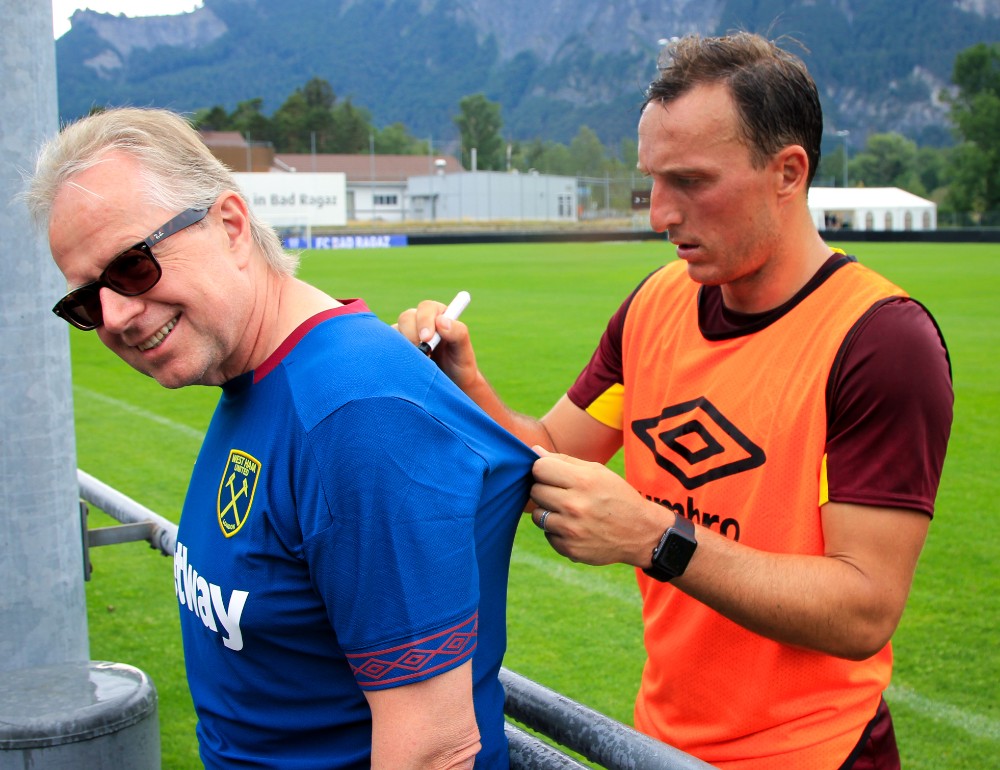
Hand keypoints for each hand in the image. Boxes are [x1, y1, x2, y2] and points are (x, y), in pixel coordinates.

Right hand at [396, 300, 478, 390]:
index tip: (427, 338)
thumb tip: (441, 321)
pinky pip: (387, 345)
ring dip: (402, 345)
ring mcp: (406, 336)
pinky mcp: (396, 349)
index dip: (425, 319)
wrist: (451, 387)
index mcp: (438, 317)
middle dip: (411, 332)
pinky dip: (392, 353)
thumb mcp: (464, 351)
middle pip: (407, 317)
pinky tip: (404, 365)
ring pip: (395, 330)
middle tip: (419, 350)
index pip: (427, 308)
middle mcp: (420, 323)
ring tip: (415, 361)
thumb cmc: (460, 367)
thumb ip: (458, 333)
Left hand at [529, 447, 665, 566]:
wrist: (641, 533)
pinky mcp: (569, 549)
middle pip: (535, 491)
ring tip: (569, 512)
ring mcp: (571, 530)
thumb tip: (534, 451)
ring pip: (537, 516)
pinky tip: (575, 528)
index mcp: (583, 481)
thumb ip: (564, 461)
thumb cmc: (616, 496)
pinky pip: (548, 535)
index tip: (552, 474)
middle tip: (562, 494)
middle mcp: (575, 506)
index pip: (539, 468)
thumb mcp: (598, 472)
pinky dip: (557, 531)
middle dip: (545, 490)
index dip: (543, 469)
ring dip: (549, 512)